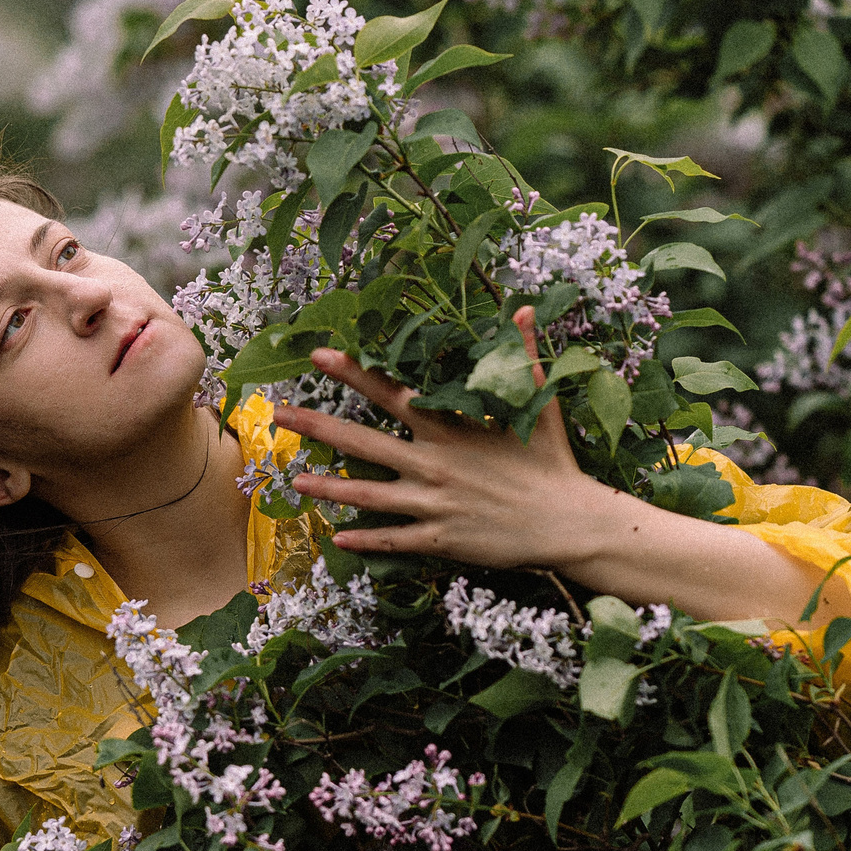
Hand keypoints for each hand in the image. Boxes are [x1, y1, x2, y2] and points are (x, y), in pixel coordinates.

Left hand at [278, 308, 634, 567]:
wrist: (570, 522)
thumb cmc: (554, 463)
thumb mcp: (541, 403)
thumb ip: (524, 355)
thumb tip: (522, 308)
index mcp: (451, 429)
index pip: (391, 393)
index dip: (353, 372)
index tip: (319, 354)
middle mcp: (434, 464)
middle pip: (364, 441)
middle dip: (319, 425)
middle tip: (280, 414)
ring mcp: (434, 503)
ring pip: (369, 494)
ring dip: (329, 488)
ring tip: (295, 481)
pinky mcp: (442, 538)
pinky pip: (395, 540)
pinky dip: (365, 541)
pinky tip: (338, 539)